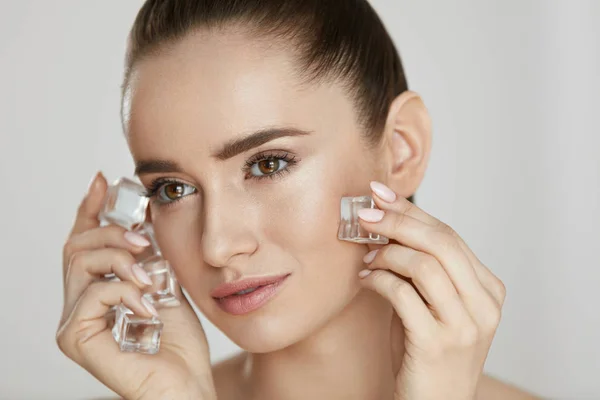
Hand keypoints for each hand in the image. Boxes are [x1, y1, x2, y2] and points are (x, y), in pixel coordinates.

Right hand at [56, 172, 215, 399]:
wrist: (188, 384)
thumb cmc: (179, 343)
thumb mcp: (167, 284)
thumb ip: (150, 255)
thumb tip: (145, 214)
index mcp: (99, 290)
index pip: (84, 241)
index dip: (91, 209)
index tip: (105, 181)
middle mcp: (80, 304)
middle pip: (76, 245)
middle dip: (113, 232)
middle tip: (146, 240)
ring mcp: (74, 322)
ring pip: (81, 261)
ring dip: (122, 259)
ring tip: (152, 277)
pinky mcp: (75, 338)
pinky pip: (94, 293)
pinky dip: (127, 291)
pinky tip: (149, 308)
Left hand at [357, 182, 505, 399]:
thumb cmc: (427, 353)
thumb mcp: (431, 304)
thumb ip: (420, 267)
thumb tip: (384, 222)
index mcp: (488, 290)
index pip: (450, 236)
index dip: (413, 211)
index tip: (381, 194)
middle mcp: (484, 305)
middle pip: (441, 242)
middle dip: (398, 222)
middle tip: (366, 214)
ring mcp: (466, 326)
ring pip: (425, 264)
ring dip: (387, 253)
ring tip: (366, 258)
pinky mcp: (438, 344)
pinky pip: (403, 294)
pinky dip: (379, 280)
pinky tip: (365, 281)